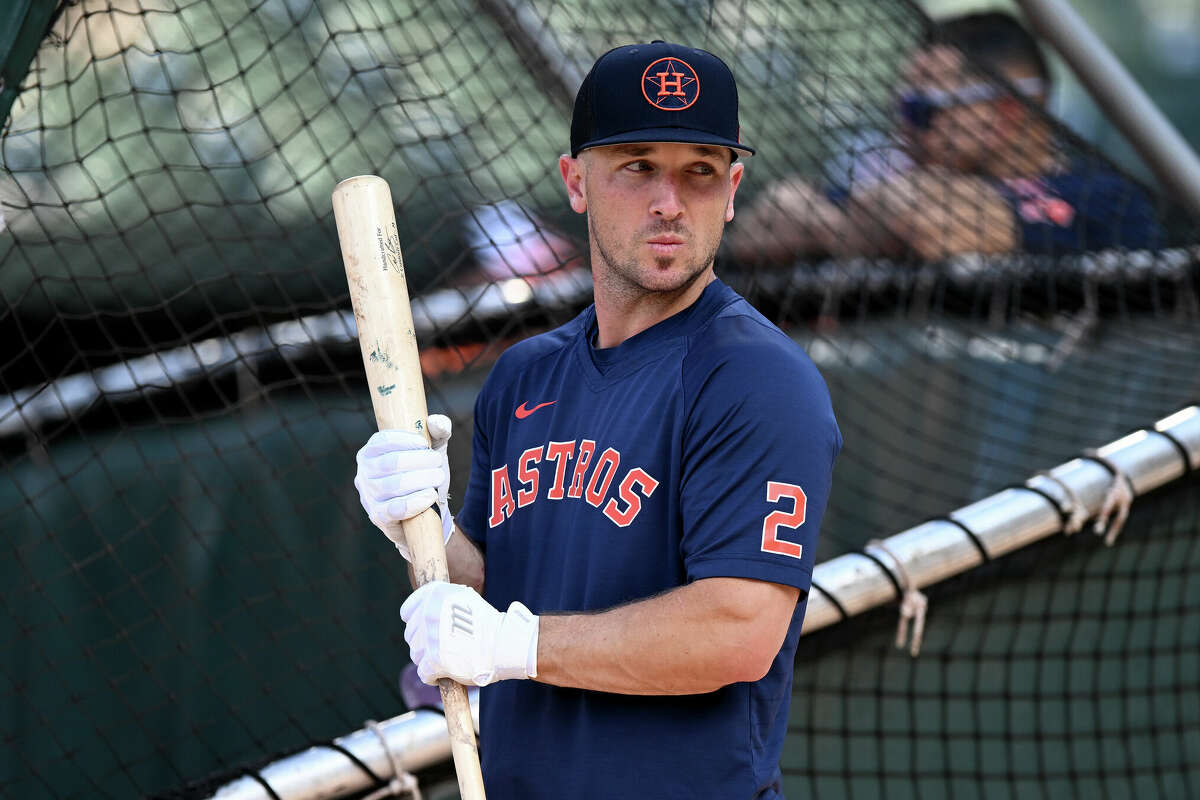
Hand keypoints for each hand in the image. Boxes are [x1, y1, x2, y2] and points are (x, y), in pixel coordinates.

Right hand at [354, 414, 452, 560]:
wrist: (422, 511)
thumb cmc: (423, 473)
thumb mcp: (432, 449)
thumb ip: (438, 431)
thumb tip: (436, 422)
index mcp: (371, 451)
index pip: (383, 441)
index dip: (406, 440)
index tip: (425, 444)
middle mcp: (364, 472)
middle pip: (391, 463)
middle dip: (419, 461)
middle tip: (438, 463)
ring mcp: (369, 496)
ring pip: (393, 485)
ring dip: (422, 479)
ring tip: (438, 477)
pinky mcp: (378, 516)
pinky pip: (395, 509)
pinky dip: (416, 502)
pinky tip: (430, 496)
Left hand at [400, 581, 538, 686]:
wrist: (504, 644)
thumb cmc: (487, 624)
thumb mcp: (465, 599)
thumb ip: (442, 602)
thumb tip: (424, 607)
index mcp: (436, 594)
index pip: (407, 611)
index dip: (416, 623)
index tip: (426, 631)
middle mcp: (429, 612)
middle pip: (411, 635)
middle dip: (424, 643)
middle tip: (443, 647)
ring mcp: (431, 636)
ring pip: (416, 654)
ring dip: (428, 659)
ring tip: (447, 659)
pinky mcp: (434, 660)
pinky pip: (423, 672)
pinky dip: (432, 676)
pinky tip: (444, 673)